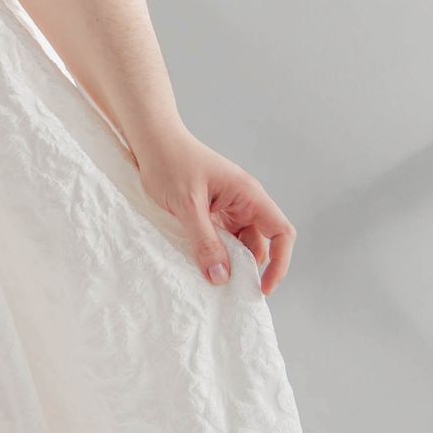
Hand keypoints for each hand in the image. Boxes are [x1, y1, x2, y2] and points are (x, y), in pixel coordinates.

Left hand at [124, 124, 295, 293]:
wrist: (151, 141)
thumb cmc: (170, 163)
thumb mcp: (187, 207)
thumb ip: (205, 242)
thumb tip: (221, 277)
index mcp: (248, 194)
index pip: (281, 232)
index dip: (280, 263)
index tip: (264, 287)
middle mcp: (244, 200)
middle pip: (262, 241)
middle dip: (251, 268)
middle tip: (232, 292)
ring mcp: (229, 204)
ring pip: (240, 241)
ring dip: (231, 260)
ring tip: (214, 280)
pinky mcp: (213, 209)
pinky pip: (223, 236)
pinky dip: (217, 251)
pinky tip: (203, 263)